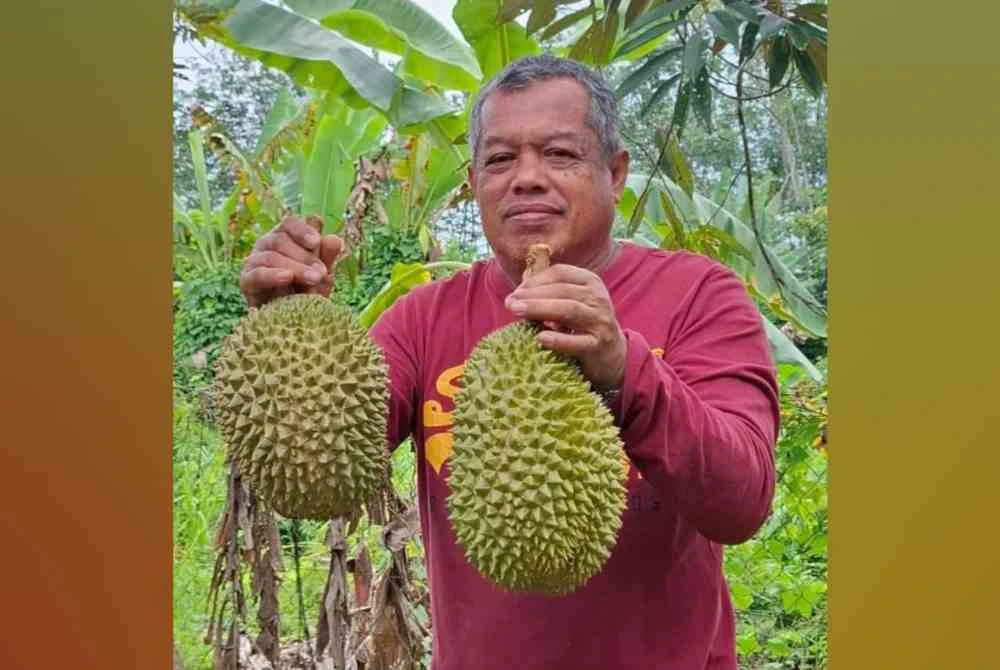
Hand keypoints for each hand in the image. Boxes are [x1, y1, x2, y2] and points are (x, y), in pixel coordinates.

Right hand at [240, 214, 343, 307]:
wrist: (292, 324)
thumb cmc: (307, 294)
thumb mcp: (322, 276)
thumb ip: (327, 258)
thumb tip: (334, 238)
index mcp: (285, 238)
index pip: (289, 223)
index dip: (302, 230)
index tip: (316, 241)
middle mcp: (267, 246)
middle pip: (280, 239)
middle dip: (304, 256)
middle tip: (321, 273)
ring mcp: (254, 262)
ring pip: (271, 256)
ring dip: (295, 267)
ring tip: (314, 279)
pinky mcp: (246, 282)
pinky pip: (256, 274)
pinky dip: (272, 275)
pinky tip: (287, 277)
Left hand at [504, 264, 626, 391]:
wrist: (611, 354)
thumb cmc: (582, 323)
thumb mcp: (571, 302)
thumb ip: (548, 293)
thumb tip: (518, 290)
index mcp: (589, 282)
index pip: (560, 273)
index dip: (535, 280)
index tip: (516, 291)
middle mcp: (597, 298)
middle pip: (562, 290)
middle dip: (532, 295)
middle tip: (510, 302)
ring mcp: (600, 321)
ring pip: (569, 310)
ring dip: (540, 309)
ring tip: (517, 311)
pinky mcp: (598, 345)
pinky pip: (578, 342)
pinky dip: (559, 339)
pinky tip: (540, 338)